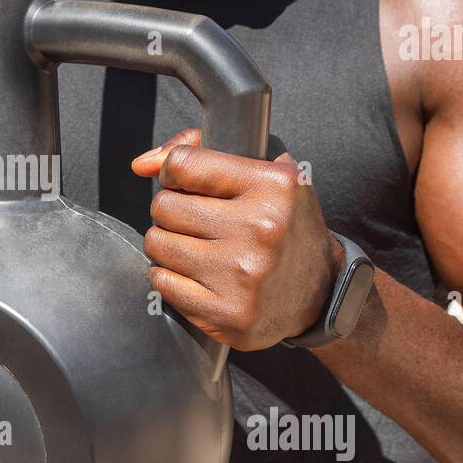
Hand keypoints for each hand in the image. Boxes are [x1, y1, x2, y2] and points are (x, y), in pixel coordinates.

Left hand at [131, 128, 340, 349]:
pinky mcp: (226, 312)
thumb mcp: (265, 174)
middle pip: (164, 206)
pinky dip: (170, 276)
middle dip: (171, 211)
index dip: (174, 172)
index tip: (184, 183)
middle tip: (194, 222)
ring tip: (195, 247)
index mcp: (273, 187)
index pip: (184, 164)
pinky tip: (196, 275)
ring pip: (156, 243)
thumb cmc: (285, 226)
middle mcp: (260, 229)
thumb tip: (141, 164)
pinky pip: (161, 282)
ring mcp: (241, 275)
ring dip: (167, 244)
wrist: (322, 293)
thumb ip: (200, 151)